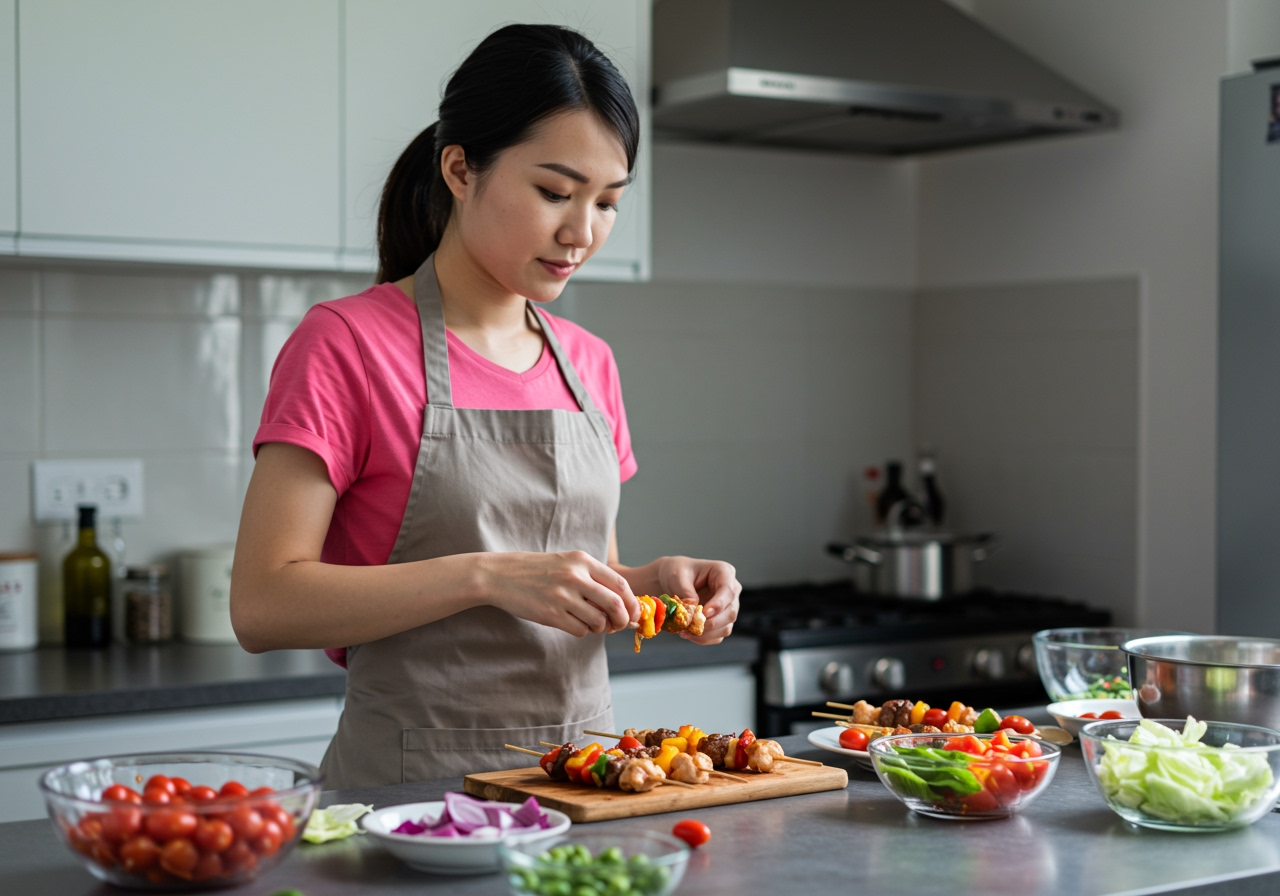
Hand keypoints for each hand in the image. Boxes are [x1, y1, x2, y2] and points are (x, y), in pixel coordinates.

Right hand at [480, 551, 638, 636]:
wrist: (500, 575)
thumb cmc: (536, 570)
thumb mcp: (566, 562)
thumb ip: (592, 578)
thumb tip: (621, 603)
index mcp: (582, 560)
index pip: (620, 584)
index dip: (631, 603)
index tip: (633, 613)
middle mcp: (575, 576)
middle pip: (614, 604)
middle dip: (623, 620)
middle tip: (619, 625)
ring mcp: (562, 596)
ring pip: (598, 621)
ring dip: (600, 627)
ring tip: (591, 623)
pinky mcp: (550, 614)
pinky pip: (579, 630)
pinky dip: (582, 631)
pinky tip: (573, 624)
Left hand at [652, 556, 740, 644]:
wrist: (671, 581)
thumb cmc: (677, 572)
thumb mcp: (677, 576)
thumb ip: (686, 591)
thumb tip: (693, 609)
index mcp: (724, 572)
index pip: (728, 591)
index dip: (718, 604)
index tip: (705, 613)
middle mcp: (731, 591)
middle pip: (730, 612)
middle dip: (711, 623)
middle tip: (691, 626)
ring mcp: (727, 608)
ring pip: (726, 627)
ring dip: (706, 633)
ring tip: (685, 631)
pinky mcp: (721, 622)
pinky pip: (717, 636)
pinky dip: (703, 638)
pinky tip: (688, 634)